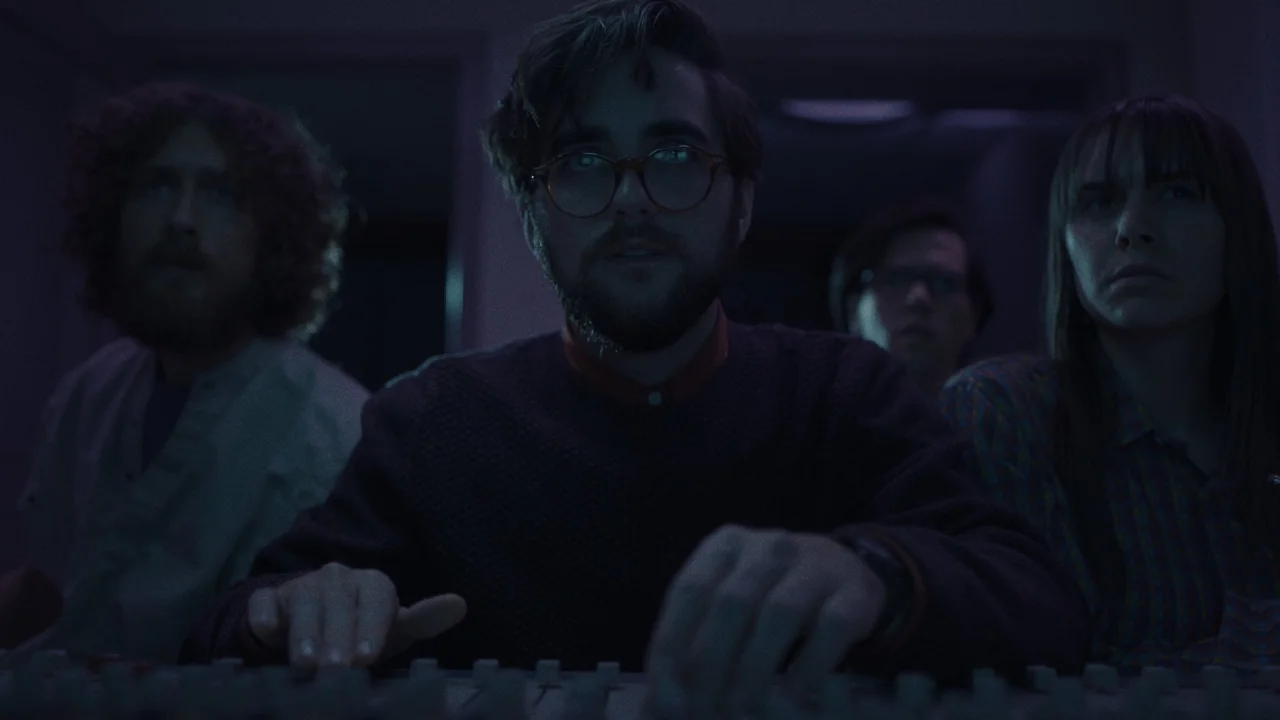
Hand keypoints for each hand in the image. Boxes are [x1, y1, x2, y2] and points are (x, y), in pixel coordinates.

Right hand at [246, 563, 466, 667]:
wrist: (312, 624)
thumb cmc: (361, 631)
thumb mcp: (393, 628)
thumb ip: (425, 620)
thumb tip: (460, 604)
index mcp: (372, 584)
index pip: (375, 601)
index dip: (371, 628)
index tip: (367, 657)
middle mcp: (338, 579)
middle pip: (338, 604)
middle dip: (336, 638)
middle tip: (336, 668)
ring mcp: (302, 586)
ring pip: (303, 603)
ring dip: (304, 633)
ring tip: (305, 664)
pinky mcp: (269, 599)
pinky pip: (265, 604)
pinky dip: (264, 617)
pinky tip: (265, 630)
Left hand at [642, 525, 886, 717]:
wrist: (843, 574)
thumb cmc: (766, 595)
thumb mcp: (726, 603)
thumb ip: (692, 642)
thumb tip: (658, 704)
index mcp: (725, 544)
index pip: (689, 589)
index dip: (673, 643)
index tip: (667, 695)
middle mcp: (769, 546)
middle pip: (732, 603)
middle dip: (712, 664)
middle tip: (704, 710)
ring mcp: (815, 565)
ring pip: (779, 613)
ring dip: (755, 668)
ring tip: (742, 707)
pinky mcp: (854, 591)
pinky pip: (830, 629)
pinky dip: (807, 667)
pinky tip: (793, 696)